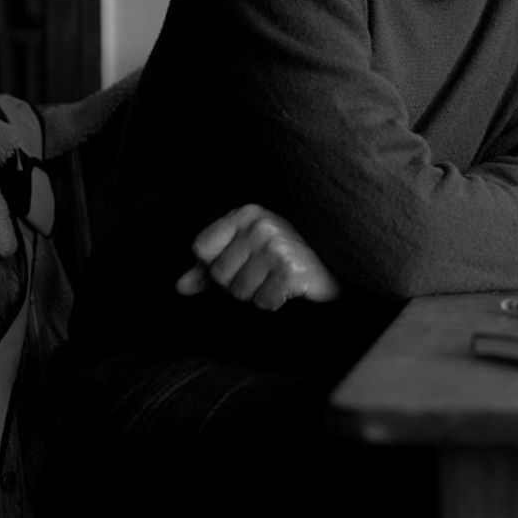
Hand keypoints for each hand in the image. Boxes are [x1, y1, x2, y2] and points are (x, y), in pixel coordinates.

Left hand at [174, 204, 343, 309]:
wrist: (337, 265)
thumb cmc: (286, 259)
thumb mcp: (246, 253)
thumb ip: (209, 268)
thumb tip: (180, 287)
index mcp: (246, 214)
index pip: (201, 249)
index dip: (216, 265)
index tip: (243, 261)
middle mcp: (261, 225)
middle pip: (219, 275)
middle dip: (239, 283)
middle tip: (266, 273)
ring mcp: (277, 247)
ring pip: (240, 292)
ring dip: (258, 293)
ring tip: (278, 279)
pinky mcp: (291, 271)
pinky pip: (263, 302)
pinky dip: (275, 302)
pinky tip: (290, 288)